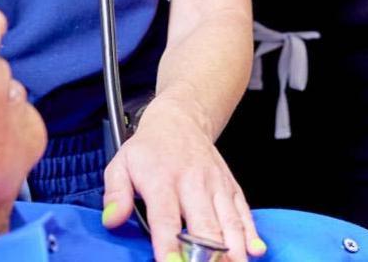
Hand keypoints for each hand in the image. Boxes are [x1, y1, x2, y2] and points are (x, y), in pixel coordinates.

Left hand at [102, 97, 264, 261]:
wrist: (180, 120)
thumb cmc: (149, 149)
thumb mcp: (121, 164)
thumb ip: (115, 194)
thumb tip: (112, 220)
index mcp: (163, 181)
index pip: (166, 218)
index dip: (169, 244)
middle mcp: (193, 183)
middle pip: (204, 223)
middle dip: (208, 254)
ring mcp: (215, 185)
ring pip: (228, 220)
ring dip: (233, 247)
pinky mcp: (230, 186)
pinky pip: (243, 211)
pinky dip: (251, 232)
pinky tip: (255, 250)